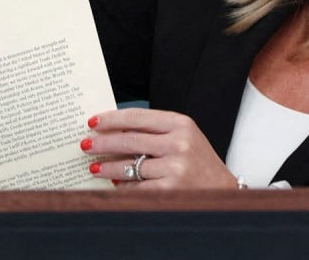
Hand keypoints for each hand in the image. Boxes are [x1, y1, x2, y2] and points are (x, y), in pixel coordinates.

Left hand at [81, 108, 237, 188]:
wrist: (222, 191)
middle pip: (130, 140)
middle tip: (85, 145)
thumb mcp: (182, 137)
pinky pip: (137, 187)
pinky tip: (114, 185)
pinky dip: (123, 187)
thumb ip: (154, 132)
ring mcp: (175, 167)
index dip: (111, 119)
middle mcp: (179, 143)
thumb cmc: (197, 161)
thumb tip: (112, 132)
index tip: (93, 122)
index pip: (138, 117)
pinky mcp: (170, 190)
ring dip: (107, 168)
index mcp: (181, 124)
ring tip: (94, 168)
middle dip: (102, 143)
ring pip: (130, 166)